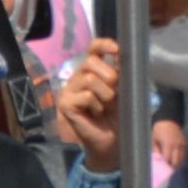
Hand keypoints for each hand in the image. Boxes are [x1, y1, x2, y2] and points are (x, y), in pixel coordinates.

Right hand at [50, 47, 130, 173]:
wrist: (113, 142)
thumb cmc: (118, 116)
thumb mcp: (123, 90)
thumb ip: (121, 72)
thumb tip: (122, 54)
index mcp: (92, 70)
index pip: (93, 48)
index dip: (103, 44)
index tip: (116, 50)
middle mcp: (78, 77)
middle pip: (90, 62)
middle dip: (109, 76)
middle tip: (115, 93)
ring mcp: (69, 90)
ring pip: (90, 79)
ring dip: (105, 95)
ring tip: (105, 107)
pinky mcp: (65, 104)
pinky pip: (86, 96)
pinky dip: (97, 106)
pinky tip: (95, 114)